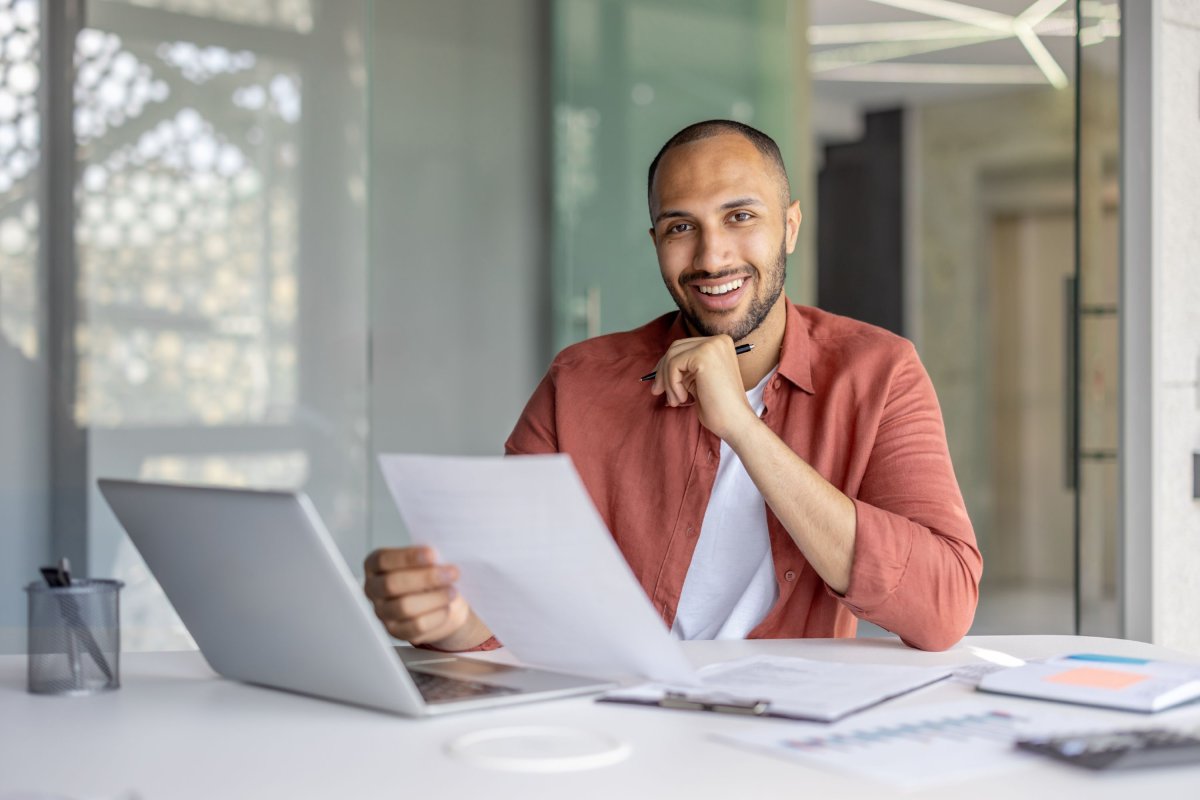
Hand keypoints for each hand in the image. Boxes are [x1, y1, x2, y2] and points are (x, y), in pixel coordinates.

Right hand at [363, 546, 490, 648]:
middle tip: (451, 573)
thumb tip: (442, 552)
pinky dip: (435, 616)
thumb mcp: (428, 560)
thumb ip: (428, 556)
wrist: (442, 601)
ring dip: (434, 598)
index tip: (433, 554)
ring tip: (452, 591)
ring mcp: (382, 612)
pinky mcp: (396, 631)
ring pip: (404, 607)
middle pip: (392, 584)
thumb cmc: (431, 576)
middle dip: (426, 578)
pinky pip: (415, 626)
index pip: (383, 560)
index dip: (408, 557)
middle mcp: (373, 589)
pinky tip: (447, 608)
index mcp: (375, 566)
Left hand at [649, 335, 758, 441]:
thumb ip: (684, 370)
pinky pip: (673, 365)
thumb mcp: (698, 381)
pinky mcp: (704, 355)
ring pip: (672, 357)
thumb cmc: (718, 408)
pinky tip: (682, 398)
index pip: (683, 347)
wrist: (735, 422)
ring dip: (667, 381)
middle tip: (657, 391)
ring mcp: (712, 345)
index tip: (660, 385)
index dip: (667, 366)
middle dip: (662, 371)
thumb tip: (657, 369)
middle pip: (675, 348)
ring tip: (675, 401)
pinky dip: (672, 384)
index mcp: (719, 344)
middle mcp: (718, 340)